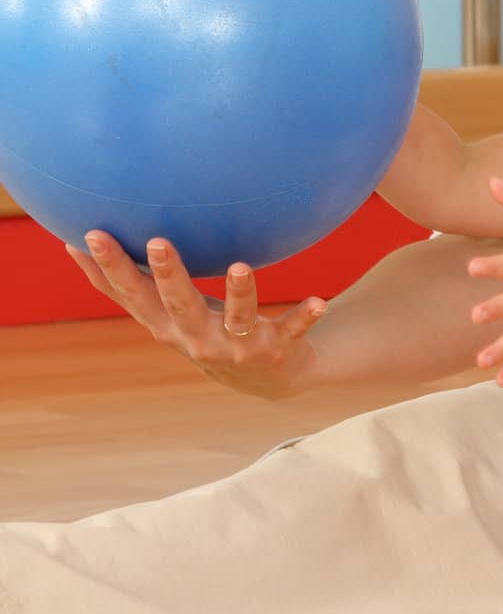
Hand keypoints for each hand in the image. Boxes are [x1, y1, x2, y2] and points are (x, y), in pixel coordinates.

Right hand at [64, 231, 326, 400]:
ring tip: (239, 267)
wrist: (268, 378)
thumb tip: (73, 241)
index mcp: (167, 325)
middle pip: (179, 305)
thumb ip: (129, 284)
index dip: (110, 268)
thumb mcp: (166, 311)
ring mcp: (237, 348)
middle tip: (159, 241)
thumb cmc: (206, 330)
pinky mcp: (277, 350)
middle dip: (168, 275)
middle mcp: (198, 340)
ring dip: (239, 293)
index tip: (90, 234)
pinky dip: (304, 316)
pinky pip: (292, 330)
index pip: (131, 295)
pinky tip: (318, 301)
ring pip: (237, 319)